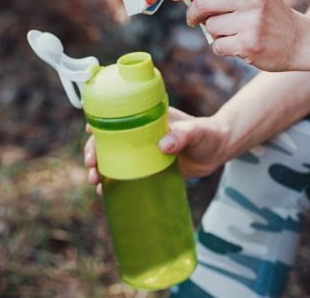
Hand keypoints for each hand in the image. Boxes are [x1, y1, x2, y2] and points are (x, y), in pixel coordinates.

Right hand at [83, 107, 232, 191]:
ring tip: (96, 183)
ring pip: (113, 159)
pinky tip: (105, 193)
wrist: (218, 151)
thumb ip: (182, 135)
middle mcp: (139, 134)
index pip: (116, 117)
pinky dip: (113, 183)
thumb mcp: (196, 132)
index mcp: (146, 119)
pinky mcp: (148, 168)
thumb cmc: (207, 134)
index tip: (91, 133)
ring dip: (100, 169)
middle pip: (108, 141)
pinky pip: (125, 175)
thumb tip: (164, 144)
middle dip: (94, 152)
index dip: (100, 124)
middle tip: (92, 166)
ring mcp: (142, 152)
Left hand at [168, 0, 309, 71]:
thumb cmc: (270, 14)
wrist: (299, 40)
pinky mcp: (249, 44)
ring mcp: (251, 22)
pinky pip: (217, 45)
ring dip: (214, 32)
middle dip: (192, 12)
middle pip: (203, 1)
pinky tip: (238, 45)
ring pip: (210, 26)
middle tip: (193, 19)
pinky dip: (222, 47)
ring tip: (231, 32)